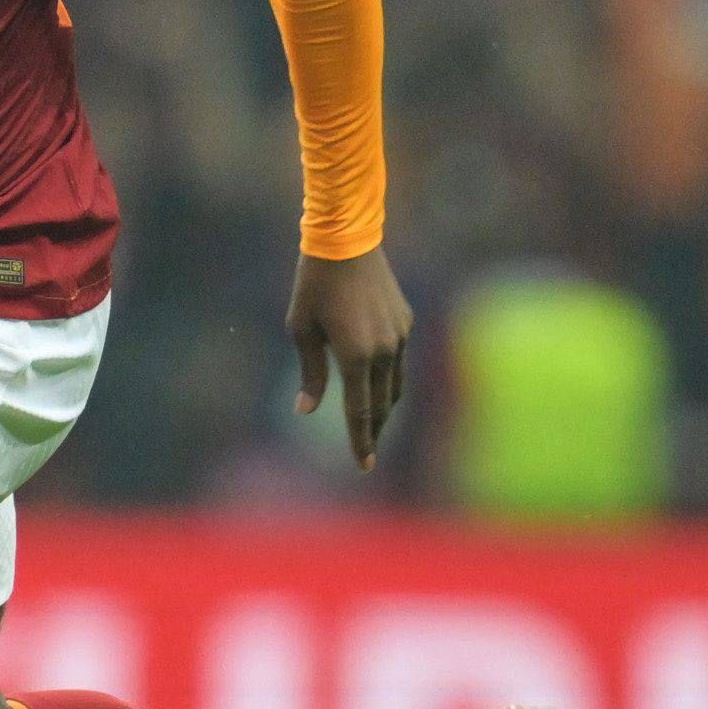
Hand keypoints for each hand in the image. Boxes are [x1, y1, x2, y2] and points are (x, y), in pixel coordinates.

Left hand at [288, 246, 409, 468]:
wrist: (347, 243)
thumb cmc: (313, 286)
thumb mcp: (301, 330)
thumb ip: (310, 373)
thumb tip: (307, 410)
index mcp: (356, 356)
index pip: (361, 411)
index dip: (361, 440)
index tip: (364, 465)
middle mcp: (385, 351)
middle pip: (383, 404)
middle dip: (374, 429)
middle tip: (366, 451)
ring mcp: (400, 336)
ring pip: (396, 384)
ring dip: (385, 406)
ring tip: (373, 424)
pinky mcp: (406, 322)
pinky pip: (398, 360)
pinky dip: (389, 378)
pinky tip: (378, 383)